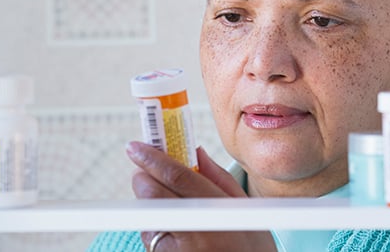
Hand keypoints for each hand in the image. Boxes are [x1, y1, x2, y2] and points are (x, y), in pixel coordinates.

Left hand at [126, 142, 276, 251]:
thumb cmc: (253, 250)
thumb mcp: (246, 211)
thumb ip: (218, 178)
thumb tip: (195, 152)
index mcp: (219, 215)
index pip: (177, 177)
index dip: (153, 158)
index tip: (136, 147)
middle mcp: (195, 236)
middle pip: (152, 196)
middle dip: (143, 178)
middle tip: (144, 170)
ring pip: (148, 219)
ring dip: (151, 207)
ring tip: (175, 211)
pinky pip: (151, 240)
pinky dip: (156, 230)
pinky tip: (177, 233)